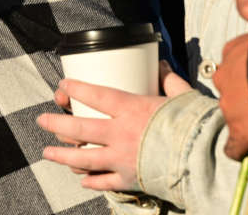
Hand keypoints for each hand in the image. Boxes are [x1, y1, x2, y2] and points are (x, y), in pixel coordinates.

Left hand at [36, 61, 190, 190]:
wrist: (205, 160)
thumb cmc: (195, 124)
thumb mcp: (182, 96)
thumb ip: (169, 81)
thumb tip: (162, 64)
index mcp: (132, 110)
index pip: (96, 95)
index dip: (77, 88)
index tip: (64, 84)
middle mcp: (121, 134)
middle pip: (80, 129)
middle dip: (57, 124)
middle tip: (42, 120)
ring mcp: (122, 160)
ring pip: (83, 159)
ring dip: (62, 156)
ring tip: (47, 152)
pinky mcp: (129, 180)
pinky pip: (103, 182)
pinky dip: (91, 181)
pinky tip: (81, 179)